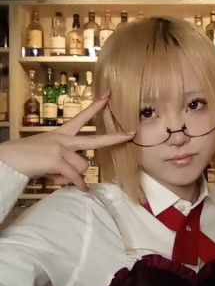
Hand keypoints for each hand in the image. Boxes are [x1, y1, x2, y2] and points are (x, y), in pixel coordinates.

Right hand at [0, 96, 134, 189]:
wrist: (8, 159)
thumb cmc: (27, 158)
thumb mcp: (48, 155)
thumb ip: (65, 162)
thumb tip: (77, 178)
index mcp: (61, 134)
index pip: (81, 118)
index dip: (95, 108)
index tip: (107, 96)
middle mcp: (64, 138)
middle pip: (96, 139)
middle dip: (115, 138)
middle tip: (131, 133)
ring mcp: (61, 148)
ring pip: (83, 166)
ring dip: (74, 176)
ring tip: (57, 176)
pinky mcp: (57, 160)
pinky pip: (75, 176)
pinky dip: (79, 185)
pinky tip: (83, 190)